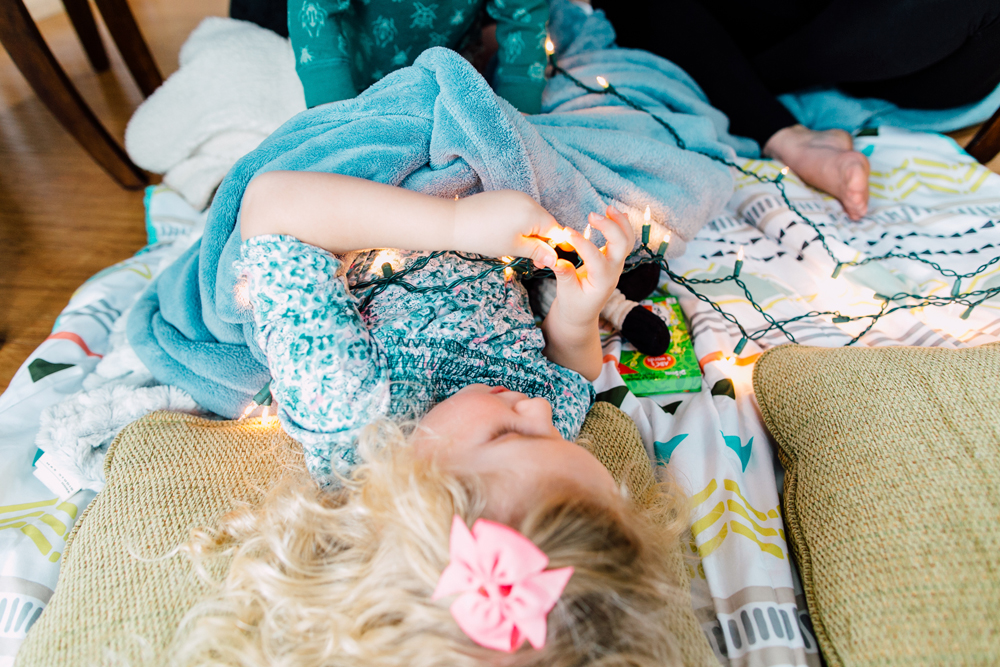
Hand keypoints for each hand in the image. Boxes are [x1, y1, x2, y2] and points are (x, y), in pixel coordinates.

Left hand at [452, 191, 560, 267]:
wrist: (454, 222)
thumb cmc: (484, 237)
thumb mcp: (514, 248)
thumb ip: (537, 251)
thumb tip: (555, 259)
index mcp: (533, 212)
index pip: (555, 230)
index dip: (552, 247)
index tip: (543, 261)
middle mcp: (528, 200)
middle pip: (545, 222)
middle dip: (540, 240)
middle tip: (529, 258)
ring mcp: (515, 195)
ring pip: (532, 216)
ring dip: (529, 231)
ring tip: (513, 245)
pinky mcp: (504, 195)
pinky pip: (520, 210)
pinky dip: (519, 223)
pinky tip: (505, 233)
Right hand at [550, 206, 633, 327]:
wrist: (582, 314)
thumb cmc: (574, 305)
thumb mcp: (566, 293)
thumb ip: (564, 275)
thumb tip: (557, 260)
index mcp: (602, 280)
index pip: (595, 257)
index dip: (581, 243)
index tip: (566, 232)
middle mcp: (613, 271)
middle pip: (621, 244)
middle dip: (609, 227)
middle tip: (591, 215)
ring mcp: (616, 264)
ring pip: (627, 240)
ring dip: (620, 222)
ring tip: (608, 208)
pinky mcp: (613, 259)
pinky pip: (623, 241)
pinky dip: (622, 225)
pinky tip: (615, 213)